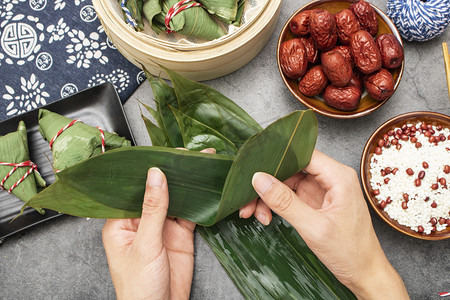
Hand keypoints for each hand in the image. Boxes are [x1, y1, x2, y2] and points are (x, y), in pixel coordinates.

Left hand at [102, 148, 214, 298]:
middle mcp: (141, 222)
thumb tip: (156, 175)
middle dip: (172, 174)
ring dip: (187, 186)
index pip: (134, 188)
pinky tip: (206, 191)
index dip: (149, 170)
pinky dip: (199, 204)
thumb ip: (153, 209)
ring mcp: (162, 228)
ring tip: (200, 167)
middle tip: (188, 156)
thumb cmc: (139, 289)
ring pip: (175, 200)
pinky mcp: (179, 236)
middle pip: (157, 191)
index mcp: (121, 222)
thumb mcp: (145, 245)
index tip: (165, 155)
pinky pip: (189, 214)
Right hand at [239, 150, 408, 298]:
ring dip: (268, 197)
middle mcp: (330, 178)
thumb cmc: (350, 252)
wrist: (363, 273)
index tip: (254, 169)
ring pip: (286, 182)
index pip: (302, 154)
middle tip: (248, 198)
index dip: (276, 159)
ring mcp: (321, 190)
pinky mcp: (314, 202)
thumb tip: (260, 179)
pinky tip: (267, 216)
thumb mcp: (314, 227)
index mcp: (338, 177)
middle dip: (267, 183)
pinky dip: (275, 205)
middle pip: (290, 169)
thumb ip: (285, 202)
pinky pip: (289, 195)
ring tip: (255, 213)